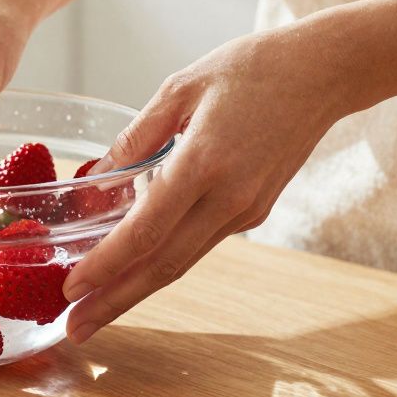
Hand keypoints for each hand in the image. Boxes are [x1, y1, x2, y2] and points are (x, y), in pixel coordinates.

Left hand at [62, 25, 355, 342]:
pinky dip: (163, 262)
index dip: (107, 264)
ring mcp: (246, 210)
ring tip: (95, 311)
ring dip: (136, 291)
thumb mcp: (182, 85)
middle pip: (163, 265)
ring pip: (182, 261)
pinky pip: (199, 243)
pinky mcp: (254, 211)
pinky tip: (133, 270)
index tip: (71, 288)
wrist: (325, 73)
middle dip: (115, 301)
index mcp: (205, 162)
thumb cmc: (252, 68)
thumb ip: (138, 134)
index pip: (147, 230)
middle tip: (73, 328)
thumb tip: (97, 174)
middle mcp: (228, 197)